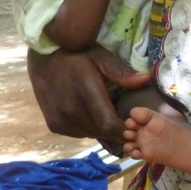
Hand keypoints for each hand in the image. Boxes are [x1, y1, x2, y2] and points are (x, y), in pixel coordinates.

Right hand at [26, 46, 151, 153]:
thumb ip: (122, 73)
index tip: (135, 126)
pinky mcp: (54, 126)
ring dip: (101, 128)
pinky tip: (90, 114)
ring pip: (90, 134)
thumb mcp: (101, 58)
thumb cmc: (77, 55)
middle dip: (115, 128)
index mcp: (85, 93)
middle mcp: (71, 111)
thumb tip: (146, 80)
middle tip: (124, 117)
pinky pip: (78, 133)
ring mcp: (60, 121)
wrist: (44, 60)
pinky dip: (88, 127)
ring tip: (106, 113)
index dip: (124, 130)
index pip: (108, 124)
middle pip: (101, 131)